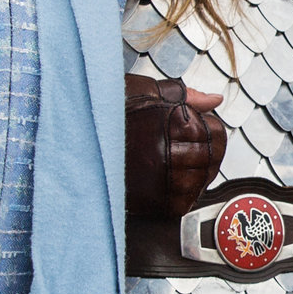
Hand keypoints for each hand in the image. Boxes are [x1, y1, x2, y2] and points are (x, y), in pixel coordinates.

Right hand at [124, 79, 227, 216]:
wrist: (77, 134)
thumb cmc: (111, 111)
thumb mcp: (148, 90)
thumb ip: (186, 95)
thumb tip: (213, 100)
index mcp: (175, 124)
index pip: (215, 133)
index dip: (212, 131)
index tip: (203, 131)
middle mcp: (169, 153)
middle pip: (210, 158)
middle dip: (207, 153)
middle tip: (193, 149)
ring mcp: (160, 178)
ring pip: (198, 182)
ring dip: (197, 174)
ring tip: (182, 165)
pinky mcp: (149, 199)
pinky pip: (181, 203)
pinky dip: (183, 195)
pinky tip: (173, 183)